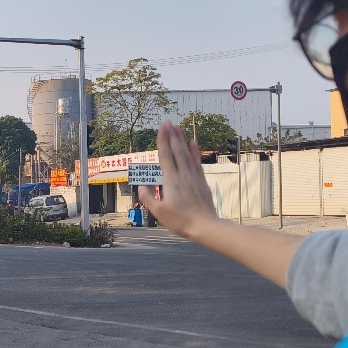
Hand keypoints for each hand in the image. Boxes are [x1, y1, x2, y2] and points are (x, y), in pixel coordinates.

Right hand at [146, 121, 218, 238]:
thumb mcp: (159, 212)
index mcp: (171, 181)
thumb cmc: (181, 221)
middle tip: (168, 121)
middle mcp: (183, 175)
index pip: (165, 156)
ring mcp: (194, 177)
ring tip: (177, 127)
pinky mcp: (201, 181)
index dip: (163, 140)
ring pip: (186, 153)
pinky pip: (196, 162)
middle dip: (171, 135)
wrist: (205, 227)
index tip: (161, 127)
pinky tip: (193, 142)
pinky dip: (194, 151)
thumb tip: (141, 186)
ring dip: (181, 139)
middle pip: (176, 151)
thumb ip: (148, 198)